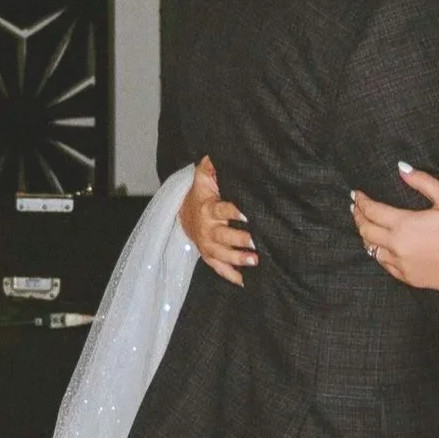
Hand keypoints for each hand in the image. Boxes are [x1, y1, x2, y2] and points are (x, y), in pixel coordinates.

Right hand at [179, 156, 256, 286]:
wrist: (184, 214)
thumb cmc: (201, 195)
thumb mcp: (203, 179)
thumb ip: (210, 168)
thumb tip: (214, 155)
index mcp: (208, 208)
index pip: (221, 209)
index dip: (233, 211)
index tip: (246, 213)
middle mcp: (207, 229)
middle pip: (222, 235)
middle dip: (238, 239)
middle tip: (255, 242)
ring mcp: (207, 245)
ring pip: (222, 254)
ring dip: (237, 258)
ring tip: (255, 261)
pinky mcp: (209, 256)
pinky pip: (218, 268)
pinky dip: (230, 275)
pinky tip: (244, 282)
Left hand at [350, 164, 438, 292]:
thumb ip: (422, 182)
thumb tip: (401, 168)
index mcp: (405, 225)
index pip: (372, 211)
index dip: (361, 201)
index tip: (356, 194)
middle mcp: (398, 247)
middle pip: (366, 231)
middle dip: (358, 217)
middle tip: (355, 208)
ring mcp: (403, 265)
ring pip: (373, 251)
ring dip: (366, 237)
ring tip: (366, 227)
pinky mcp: (410, 279)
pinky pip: (387, 266)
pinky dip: (380, 254)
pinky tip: (383, 249)